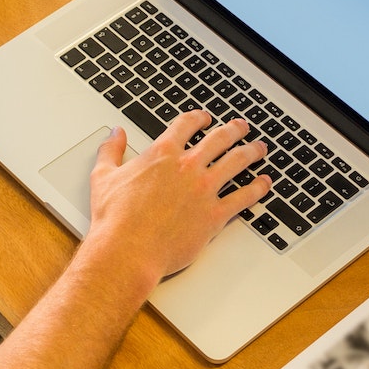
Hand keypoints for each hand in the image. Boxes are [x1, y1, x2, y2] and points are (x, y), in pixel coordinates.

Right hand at [83, 111, 269, 283]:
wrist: (128, 250)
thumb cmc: (114, 219)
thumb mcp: (103, 177)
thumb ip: (111, 151)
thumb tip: (114, 135)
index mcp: (162, 154)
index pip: (186, 125)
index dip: (198, 118)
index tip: (204, 118)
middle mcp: (188, 167)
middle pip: (219, 139)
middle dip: (233, 130)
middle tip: (242, 128)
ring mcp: (204, 190)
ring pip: (237, 162)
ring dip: (251, 152)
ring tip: (259, 149)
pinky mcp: (215, 215)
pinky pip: (244, 197)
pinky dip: (258, 189)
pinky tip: (265, 183)